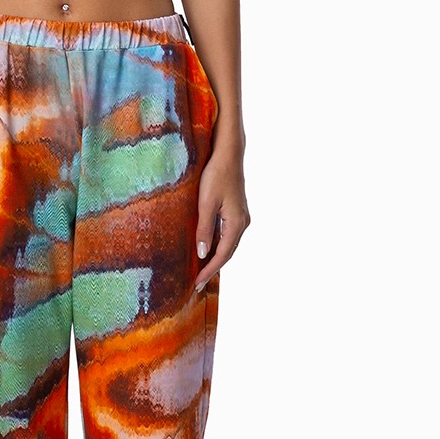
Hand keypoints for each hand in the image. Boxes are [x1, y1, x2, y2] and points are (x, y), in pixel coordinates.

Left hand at [194, 146, 248, 290]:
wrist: (228, 155)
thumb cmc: (216, 175)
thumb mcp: (206, 203)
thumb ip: (204, 229)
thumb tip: (202, 254)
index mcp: (236, 223)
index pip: (222, 254)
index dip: (209, 270)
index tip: (197, 283)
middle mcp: (242, 223)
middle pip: (227, 252)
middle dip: (212, 268)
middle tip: (197, 283)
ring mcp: (241, 218)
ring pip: (228, 244)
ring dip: (215, 258)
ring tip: (200, 271)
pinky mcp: (236, 212)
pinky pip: (227, 235)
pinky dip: (217, 245)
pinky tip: (207, 250)